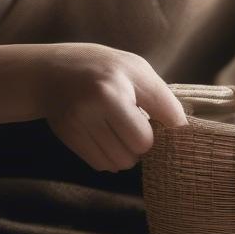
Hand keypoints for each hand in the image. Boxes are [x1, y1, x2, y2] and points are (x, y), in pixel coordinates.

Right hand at [38, 43, 186, 171]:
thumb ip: (161, 98)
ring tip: (121, 132)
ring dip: (128, 154)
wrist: (52, 72)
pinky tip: (106, 139)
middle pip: (143, 144)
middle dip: (146, 141)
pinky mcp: (69, 136)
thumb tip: (182, 132)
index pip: (166, 116)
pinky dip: (110, 158)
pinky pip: (102, 164)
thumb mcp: (137, 70)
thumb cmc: (105, 69)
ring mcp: (81, 119)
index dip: (175, 127)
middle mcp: (100, 99)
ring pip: (122, 160)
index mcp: (124, 79)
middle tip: (138, 127)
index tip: (175, 131)